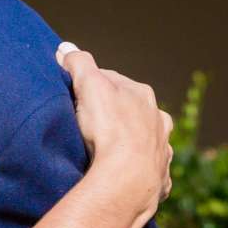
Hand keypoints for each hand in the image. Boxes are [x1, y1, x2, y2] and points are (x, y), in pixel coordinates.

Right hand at [56, 44, 171, 218]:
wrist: (128, 179)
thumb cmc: (109, 129)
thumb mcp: (88, 86)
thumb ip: (78, 63)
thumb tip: (66, 49)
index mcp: (142, 94)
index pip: (112, 81)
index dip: (91, 86)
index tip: (75, 96)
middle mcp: (158, 119)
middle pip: (131, 110)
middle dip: (113, 114)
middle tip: (88, 124)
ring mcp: (161, 149)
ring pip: (144, 140)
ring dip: (130, 142)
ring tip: (107, 151)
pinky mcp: (160, 177)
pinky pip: (148, 170)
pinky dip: (137, 170)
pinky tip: (123, 175)